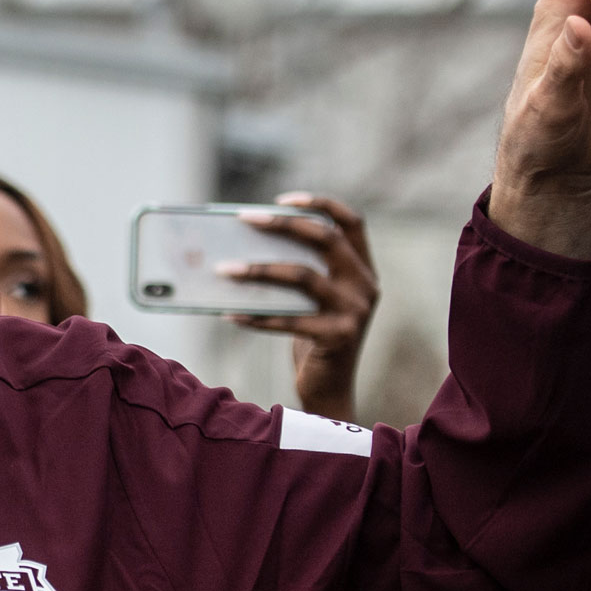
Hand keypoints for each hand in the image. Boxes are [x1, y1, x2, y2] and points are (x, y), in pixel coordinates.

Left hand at [224, 193, 378, 420]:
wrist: (330, 391)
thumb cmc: (313, 339)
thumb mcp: (313, 301)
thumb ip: (300, 272)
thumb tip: (244, 246)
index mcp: (363, 270)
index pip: (351, 222)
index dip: (321, 204)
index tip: (283, 199)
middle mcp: (365, 286)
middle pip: (325, 239)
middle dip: (283, 224)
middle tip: (245, 219)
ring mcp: (355, 312)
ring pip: (303, 276)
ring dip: (259, 270)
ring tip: (224, 269)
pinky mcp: (337, 337)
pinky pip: (289, 319)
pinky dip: (256, 316)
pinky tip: (228, 314)